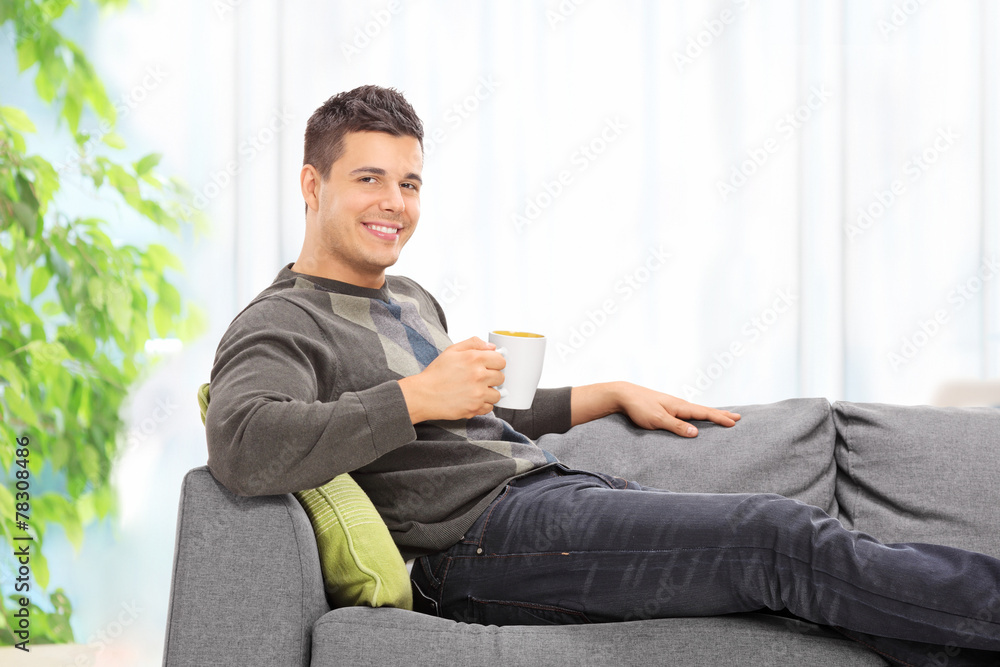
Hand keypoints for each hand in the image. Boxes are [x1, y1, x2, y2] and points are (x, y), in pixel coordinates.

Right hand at [397, 336, 505, 422]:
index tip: (489, 366)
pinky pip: (489, 408)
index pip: (501, 360)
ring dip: (489, 393)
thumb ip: (473, 344)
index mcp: (474, 358)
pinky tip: (472, 399)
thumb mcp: (452, 351)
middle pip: (501, 377)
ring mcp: (477, 393)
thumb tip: (492, 347)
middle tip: (480, 379)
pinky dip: (482, 405)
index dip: (495, 363)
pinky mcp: (474, 408)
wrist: (423, 395)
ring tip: (476, 390)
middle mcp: (478, 376)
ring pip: (497, 394)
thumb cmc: (436, 374)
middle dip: (492, 378)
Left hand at [616, 382, 739, 436]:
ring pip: (697, 411)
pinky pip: (688, 412)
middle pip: (704, 410)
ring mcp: (673, 405)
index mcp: (680, 407)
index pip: (704, 413)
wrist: (624, 395)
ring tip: (722, 416)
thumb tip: (696, 433)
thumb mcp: (657, 420)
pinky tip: (697, 417)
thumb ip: (676, 426)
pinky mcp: (666, 408)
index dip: (719, 418)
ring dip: (711, 414)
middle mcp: (679, 404)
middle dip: (721, 414)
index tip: (734, 422)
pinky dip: (698, 414)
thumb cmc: (639, 407)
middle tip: (738, 417)